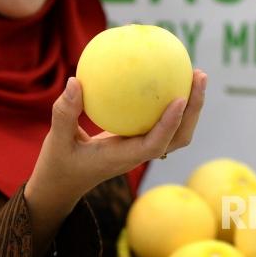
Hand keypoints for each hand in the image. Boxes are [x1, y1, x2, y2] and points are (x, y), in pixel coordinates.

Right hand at [27, 69, 207, 206]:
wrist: (63, 183)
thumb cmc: (59, 164)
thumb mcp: (56, 140)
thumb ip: (64, 113)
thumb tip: (75, 81)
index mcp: (123, 158)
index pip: (154, 144)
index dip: (170, 124)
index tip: (180, 99)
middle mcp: (138, 153)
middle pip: (178, 137)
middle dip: (194, 109)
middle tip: (199, 74)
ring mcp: (140, 147)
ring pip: (176, 131)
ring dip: (190, 105)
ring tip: (195, 73)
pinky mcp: (137, 140)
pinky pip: (160, 120)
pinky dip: (170, 102)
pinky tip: (165, 76)